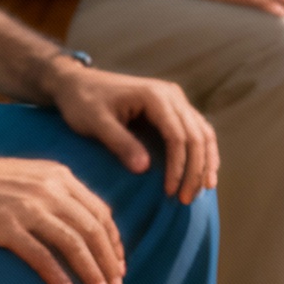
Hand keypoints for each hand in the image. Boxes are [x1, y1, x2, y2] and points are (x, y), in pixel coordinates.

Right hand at [0, 149, 127, 283]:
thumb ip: (56, 193)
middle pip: (92, 230)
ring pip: (73, 243)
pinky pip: (39, 254)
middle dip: (109, 261)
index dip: (113, 242)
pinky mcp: (4, 226)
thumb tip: (80, 222)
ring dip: (91, 271)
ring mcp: (27, 207)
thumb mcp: (29, 177)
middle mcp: (50, 189)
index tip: (119, 265)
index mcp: (59, 177)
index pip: (100, 213)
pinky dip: (56, 275)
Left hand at [43, 60, 219, 202]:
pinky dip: (204, 153)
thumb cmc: (82, 102)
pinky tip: (204, 173)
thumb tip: (144, 169)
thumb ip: (120, 143)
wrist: (78, 83)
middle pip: (196, 135)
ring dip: (205, 163)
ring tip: (201, 190)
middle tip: (187, 200)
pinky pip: (198, 130)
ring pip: (203, 133)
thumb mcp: (95, 123)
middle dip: (195, 170)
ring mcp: (175, 100)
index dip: (178, 166)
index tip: (170, 193)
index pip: (177, 135)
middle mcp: (172, 95)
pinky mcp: (174, 108)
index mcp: (155, 95)